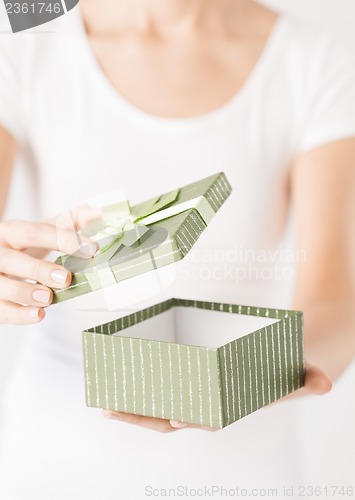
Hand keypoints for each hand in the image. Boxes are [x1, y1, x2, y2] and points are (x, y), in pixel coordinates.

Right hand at [0, 205, 99, 324]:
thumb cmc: (23, 248)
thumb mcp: (42, 231)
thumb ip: (70, 222)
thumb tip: (97, 212)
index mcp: (10, 232)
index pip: (35, 232)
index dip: (63, 240)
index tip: (91, 249)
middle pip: (12, 259)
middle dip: (39, 269)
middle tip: (66, 278)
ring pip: (0, 286)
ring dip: (25, 293)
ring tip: (48, 298)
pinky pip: (0, 310)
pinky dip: (19, 315)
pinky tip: (38, 314)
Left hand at [102, 363, 331, 432]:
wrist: (293, 356)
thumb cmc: (293, 367)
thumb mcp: (303, 372)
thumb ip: (311, 379)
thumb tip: (323, 384)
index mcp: (236, 405)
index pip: (211, 417)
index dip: (192, 418)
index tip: (174, 417)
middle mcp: (214, 403)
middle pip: (175, 417)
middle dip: (144, 417)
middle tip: (110, 411)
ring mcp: (203, 392)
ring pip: (165, 407)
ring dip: (136, 409)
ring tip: (105, 404)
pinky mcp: (197, 379)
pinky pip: (168, 389)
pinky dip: (146, 392)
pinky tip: (125, 387)